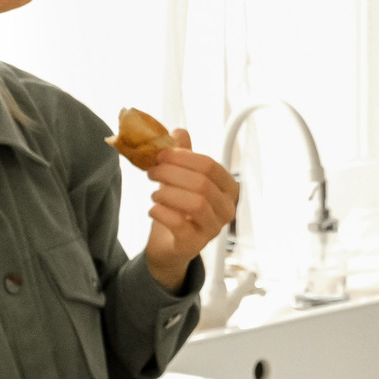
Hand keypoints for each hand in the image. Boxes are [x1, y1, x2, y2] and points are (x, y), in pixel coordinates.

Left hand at [139, 128, 238, 290]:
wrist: (169, 246)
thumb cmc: (178, 210)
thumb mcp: (180, 179)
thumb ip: (182, 156)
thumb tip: (178, 132)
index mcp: (227, 188)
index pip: (210, 166)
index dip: (184, 157)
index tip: (161, 155)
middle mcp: (226, 209)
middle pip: (202, 183)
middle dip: (172, 173)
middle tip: (152, 171)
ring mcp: (213, 229)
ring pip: (196, 203)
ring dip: (168, 193)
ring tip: (154, 193)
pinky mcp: (195, 245)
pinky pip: (180, 225)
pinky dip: (163, 213)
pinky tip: (153, 209)